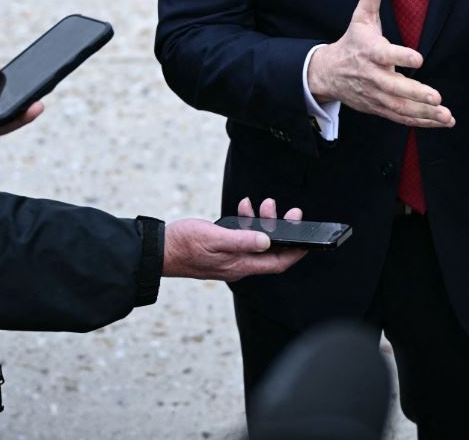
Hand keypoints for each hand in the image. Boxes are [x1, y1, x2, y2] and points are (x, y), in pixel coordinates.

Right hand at [162, 197, 307, 279]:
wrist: (158, 251)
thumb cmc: (183, 245)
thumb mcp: (215, 237)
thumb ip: (242, 240)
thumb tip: (267, 241)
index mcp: (240, 265)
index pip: (278, 263)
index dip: (296, 253)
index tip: (310, 241)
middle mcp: (238, 264)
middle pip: (270, 250)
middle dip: (282, 230)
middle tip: (290, 212)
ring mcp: (229, 258)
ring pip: (257, 242)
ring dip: (264, 222)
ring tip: (264, 204)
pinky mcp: (221, 250)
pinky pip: (242, 237)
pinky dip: (246, 223)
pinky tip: (243, 208)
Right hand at [306, 0, 452, 127]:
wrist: (328, 74)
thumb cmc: (352, 42)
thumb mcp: (360, 16)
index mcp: (370, 51)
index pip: (385, 55)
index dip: (401, 57)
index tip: (418, 59)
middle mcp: (373, 76)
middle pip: (394, 87)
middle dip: (416, 94)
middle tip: (437, 97)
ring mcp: (376, 95)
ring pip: (400, 108)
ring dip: (424, 113)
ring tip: (446, 115)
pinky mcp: (380, 108)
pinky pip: (401, 118)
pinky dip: (421, 122)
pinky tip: (441, 122)